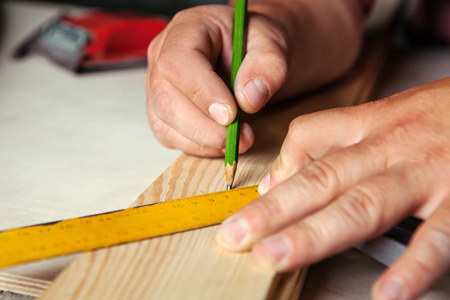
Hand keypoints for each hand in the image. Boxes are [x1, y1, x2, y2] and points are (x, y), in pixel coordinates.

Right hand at [146, 1, 363, 155]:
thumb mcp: (274, 42)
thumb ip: (268, 64)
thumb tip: (249, 99)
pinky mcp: (163, 111)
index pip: (178, 62)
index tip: (232, 115)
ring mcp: (158, 85)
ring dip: (203, 141)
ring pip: (165, 124)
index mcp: (187, 29)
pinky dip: (199, 147)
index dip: (202, 93)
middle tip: (243, 138)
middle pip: (167, 100)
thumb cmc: (257, 44)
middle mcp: (163, 56)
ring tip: (239, 141)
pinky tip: (224, 143)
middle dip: (205, 128)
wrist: (252, 54)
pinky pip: (171, 137)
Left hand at [216, 78, 449, 299]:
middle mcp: (388, 148)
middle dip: (275, 211)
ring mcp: (424, 174)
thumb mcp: (381, 115)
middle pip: (322, 179)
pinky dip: (414, 265)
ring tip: (277, 257)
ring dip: (316, 234)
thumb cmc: (437, 115)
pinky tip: (388, 294)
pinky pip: (438, 237)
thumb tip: (280, 175)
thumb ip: (328, 140)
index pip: (307, 140)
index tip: (244, 209)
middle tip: (236, 237)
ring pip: (361, 205)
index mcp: (368, 126)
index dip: (274, 174)